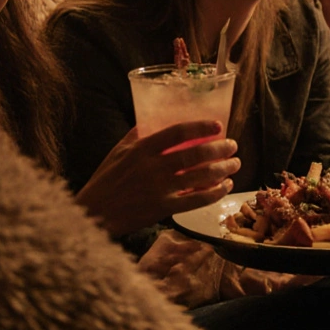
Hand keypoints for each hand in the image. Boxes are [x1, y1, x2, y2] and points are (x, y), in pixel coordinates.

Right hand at [75, 121, 240, 236]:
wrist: (94, 214)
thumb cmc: (106, 179)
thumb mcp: (118, 150)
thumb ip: (138, 134)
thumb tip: (155, 115)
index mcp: (141, 149)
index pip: (177, 132)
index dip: (200, 127)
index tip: (218, 126)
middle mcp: (153, 167)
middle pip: (195, 155)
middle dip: (220, 149)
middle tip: (233, 145)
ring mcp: (159, 189)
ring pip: (200, 177)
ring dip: (222, 169)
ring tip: (235, 163)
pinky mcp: (163, 208)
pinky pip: (196, 200)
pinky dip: (214, 192)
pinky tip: (225, 186)